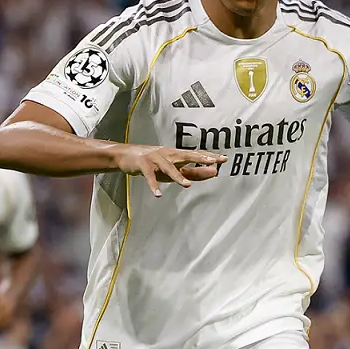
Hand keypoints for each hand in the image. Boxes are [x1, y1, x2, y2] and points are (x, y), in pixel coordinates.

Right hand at [112, 144, 226, 196]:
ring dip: (177, 176)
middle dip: (200, 159)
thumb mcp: (174, 167)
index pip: (196, 154)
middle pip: (186, 155)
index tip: (224, 159)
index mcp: (177, 154)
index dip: (210, 157)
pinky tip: (158, 194)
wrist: (125, 155)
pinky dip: (154, 185)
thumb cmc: (153, 162)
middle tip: (213, 162)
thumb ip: (193, 171)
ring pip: (168, 167)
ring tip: (187, 185)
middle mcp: (168, 154)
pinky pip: (150, 176)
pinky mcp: (143, 165)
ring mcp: (155, 159)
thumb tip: (214, 173)